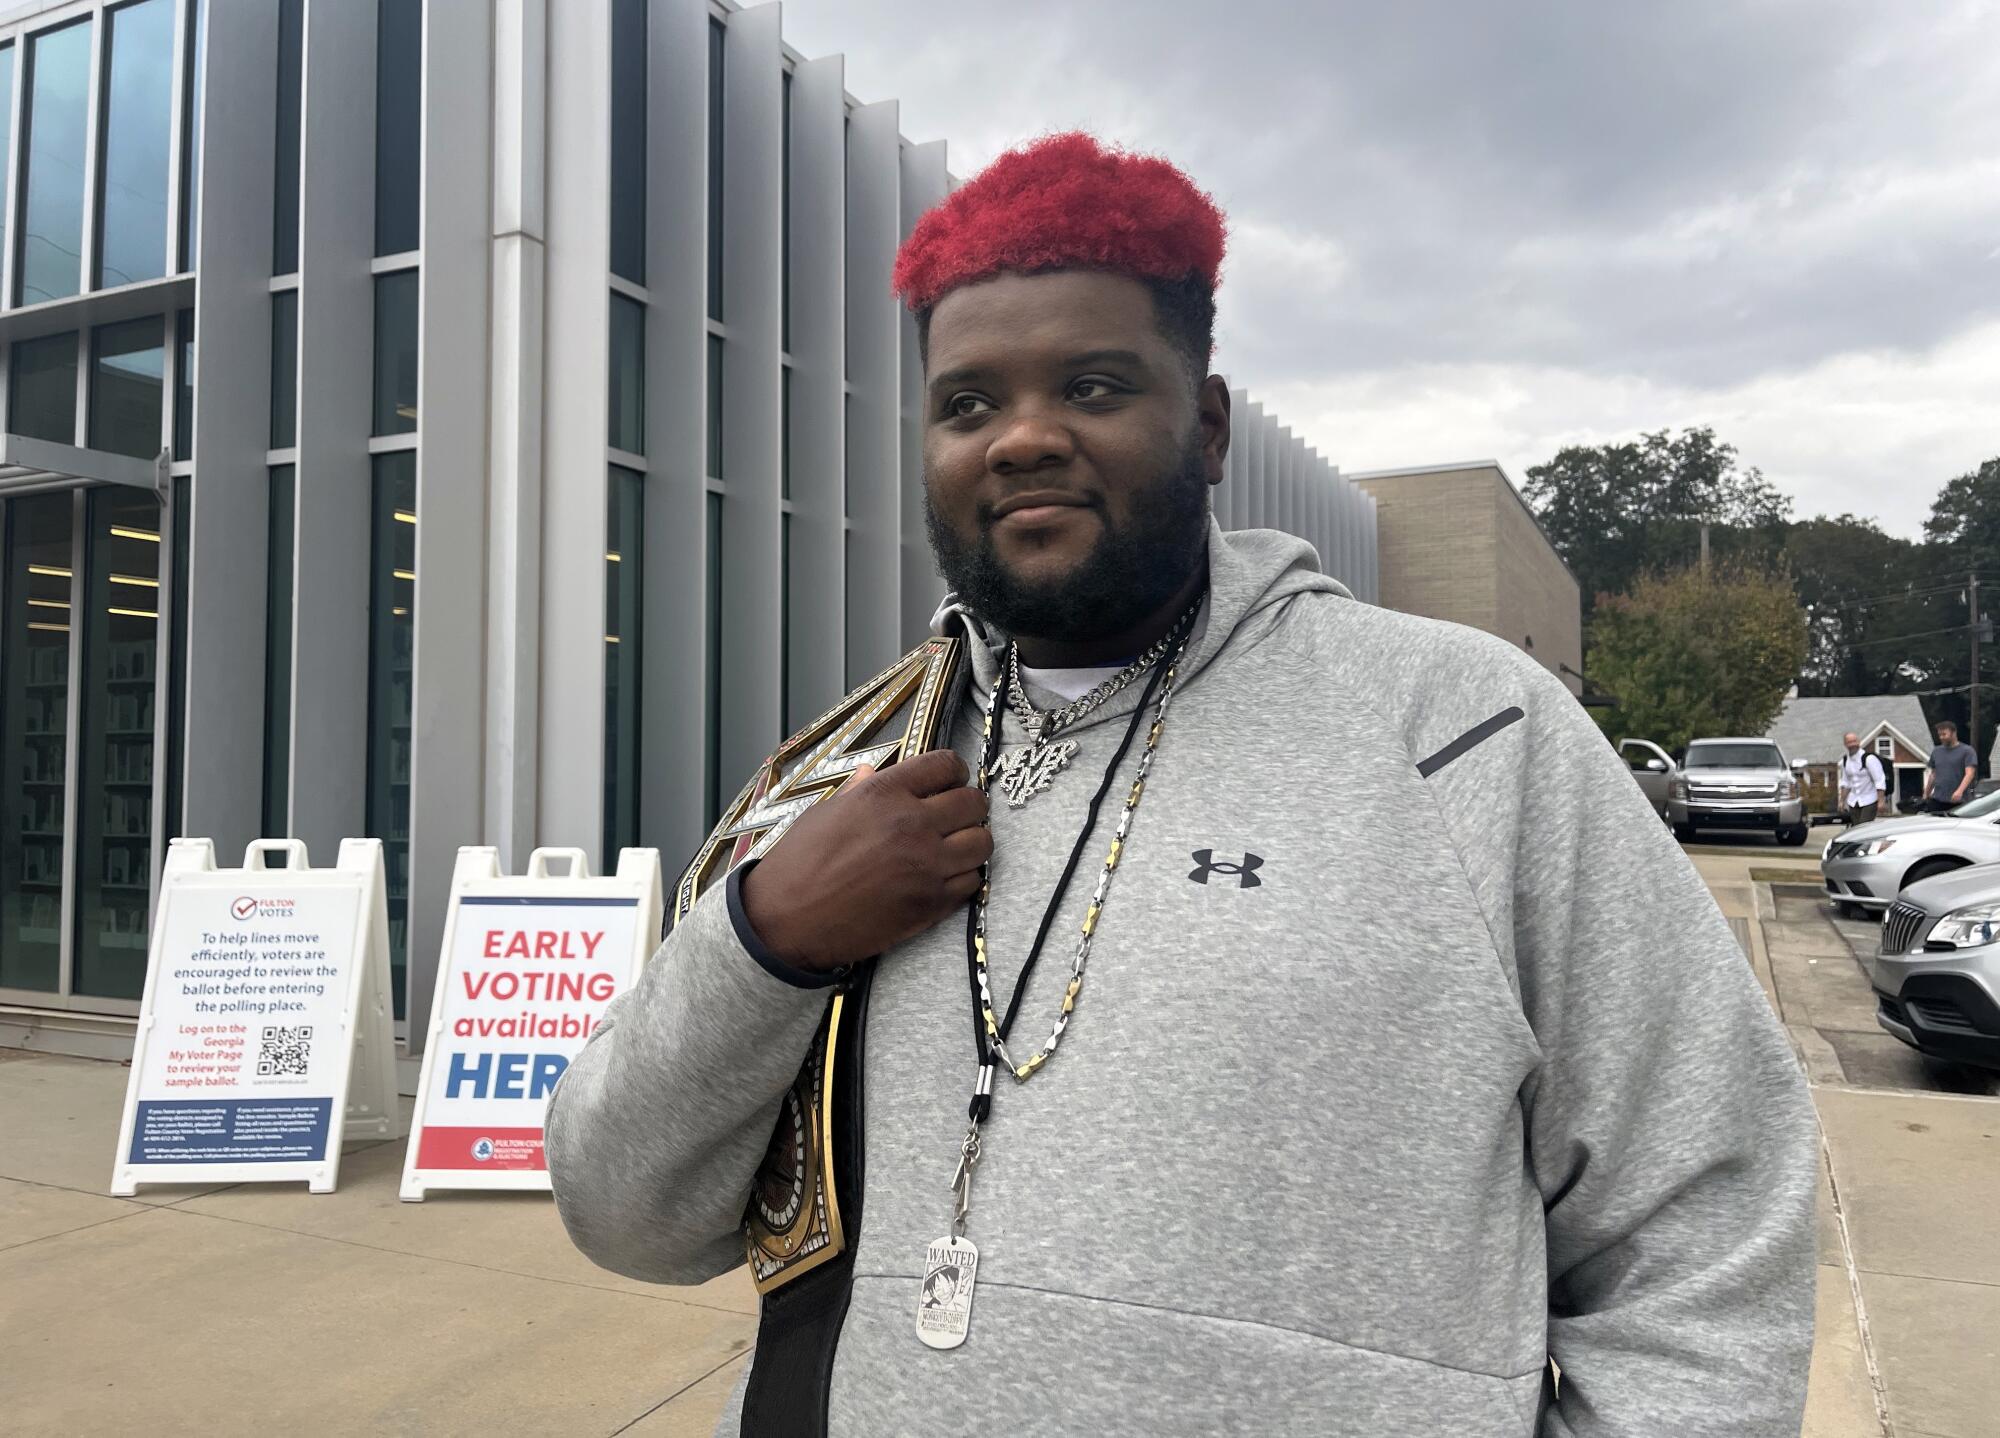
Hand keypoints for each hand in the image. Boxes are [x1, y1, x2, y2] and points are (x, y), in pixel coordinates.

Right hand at [739, 750, 990, 973]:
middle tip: (955, 817)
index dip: (953, 772)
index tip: (950, 782)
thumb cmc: (799, 864)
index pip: (946, 765)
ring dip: (971, 842)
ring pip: (983, 843)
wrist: (787, 920)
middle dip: (968, 807)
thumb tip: (870, 771)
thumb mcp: (825, 813)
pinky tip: (943, 878)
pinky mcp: (932, 903)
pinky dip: (963, 878)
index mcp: (884, 794)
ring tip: (954, 848)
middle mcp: (912, 824)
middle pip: (973, 802)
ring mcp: (926, 865)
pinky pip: (972, 882)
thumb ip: (859, 791)